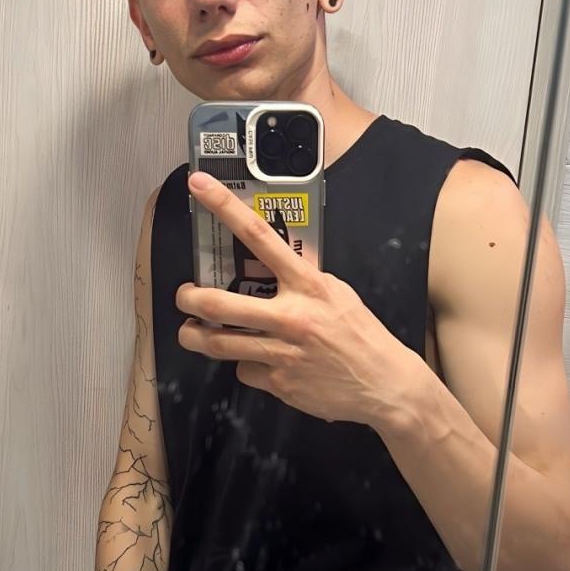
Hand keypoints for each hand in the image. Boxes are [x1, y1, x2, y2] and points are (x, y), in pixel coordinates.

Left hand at [176, 172, 425, 429]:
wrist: (385, 386)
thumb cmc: (362, 335)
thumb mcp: (338, 294)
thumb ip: (304, 281)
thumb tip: (273, 266)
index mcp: (308, 285)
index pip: (260, 238)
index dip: (225, 208)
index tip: (199, 184)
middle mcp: (292, 317)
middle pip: (220, 304)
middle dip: (190, 299)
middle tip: (184, 296)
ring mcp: (282, 353)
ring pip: (219, 344)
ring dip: (195, 337)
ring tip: (191, 332)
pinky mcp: (279, 383)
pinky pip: (245, 370)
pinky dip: (246, 365)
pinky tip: (261, 363)